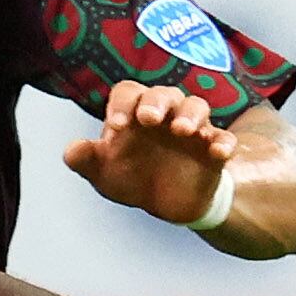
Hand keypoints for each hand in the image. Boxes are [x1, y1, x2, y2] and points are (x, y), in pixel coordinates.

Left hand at [61, 79, 234, 226]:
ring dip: (191, 114)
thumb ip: (87, 160)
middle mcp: (165, 114)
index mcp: (134, 112)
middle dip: (157, 103)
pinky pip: (223, 138)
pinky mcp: (213, 149)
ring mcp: (192, 129)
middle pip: (164, 93)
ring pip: (197, 107)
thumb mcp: (104, 173)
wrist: (166, 202)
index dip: (123, 104)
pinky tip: (218, 152)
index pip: (129, 93)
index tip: (117, 127)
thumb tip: (71, 151)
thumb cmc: (132, 176)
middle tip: (149, 119)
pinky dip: (223, 142)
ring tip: (182, 130)